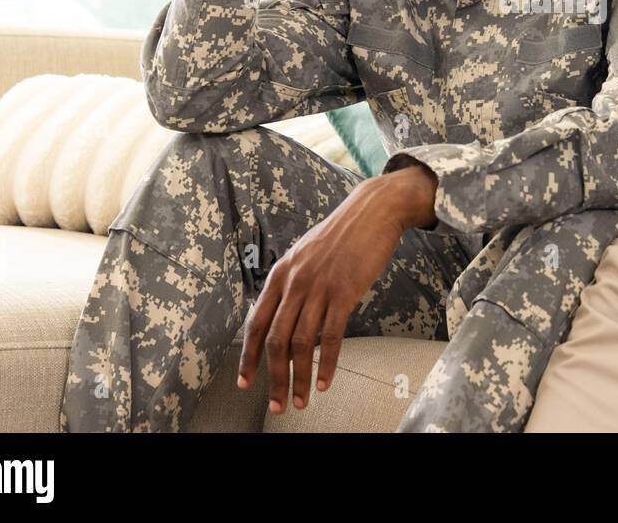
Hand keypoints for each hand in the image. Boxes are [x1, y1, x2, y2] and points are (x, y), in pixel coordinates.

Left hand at [236, 163, 437, 413]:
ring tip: (301, 400)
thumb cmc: (342, 234)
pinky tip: (325, 381)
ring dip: (299, 377)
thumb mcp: (305, 255)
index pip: (256, 324)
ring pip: (302, 343)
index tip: (245, 383)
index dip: (248, 357)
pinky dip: (328, 363)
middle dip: (273, 378)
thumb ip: (292, 285)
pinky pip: (332, 335)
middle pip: (276, 341)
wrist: (372, 211)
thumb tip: (284, 319)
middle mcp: (294, 282)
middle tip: (276, 405)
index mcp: (280, 274)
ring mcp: (319, 287)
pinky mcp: (344, 291)